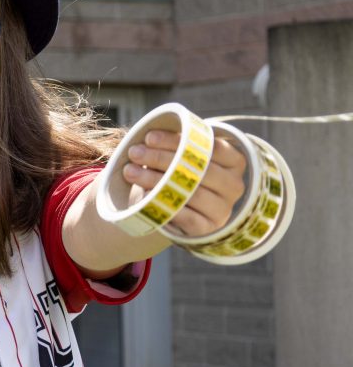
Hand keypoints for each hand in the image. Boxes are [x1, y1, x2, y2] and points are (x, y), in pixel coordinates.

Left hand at [122, 130, 247, 237]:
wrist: (182, 208)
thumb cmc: (182, 171)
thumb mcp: (183, 155)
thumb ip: (176, 144)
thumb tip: (150, 138)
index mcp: (235, 161)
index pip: (210, 146)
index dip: (177, 141)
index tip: (148, 137)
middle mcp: (234, 185)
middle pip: (197, 169)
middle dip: (161, 159)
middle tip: (134, 153)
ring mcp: (223, 209)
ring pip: (188, 192)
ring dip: (155, 180)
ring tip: (130, 171)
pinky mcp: (207, 229)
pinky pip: (184, 215)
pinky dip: (163, 204)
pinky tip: (144, 195)